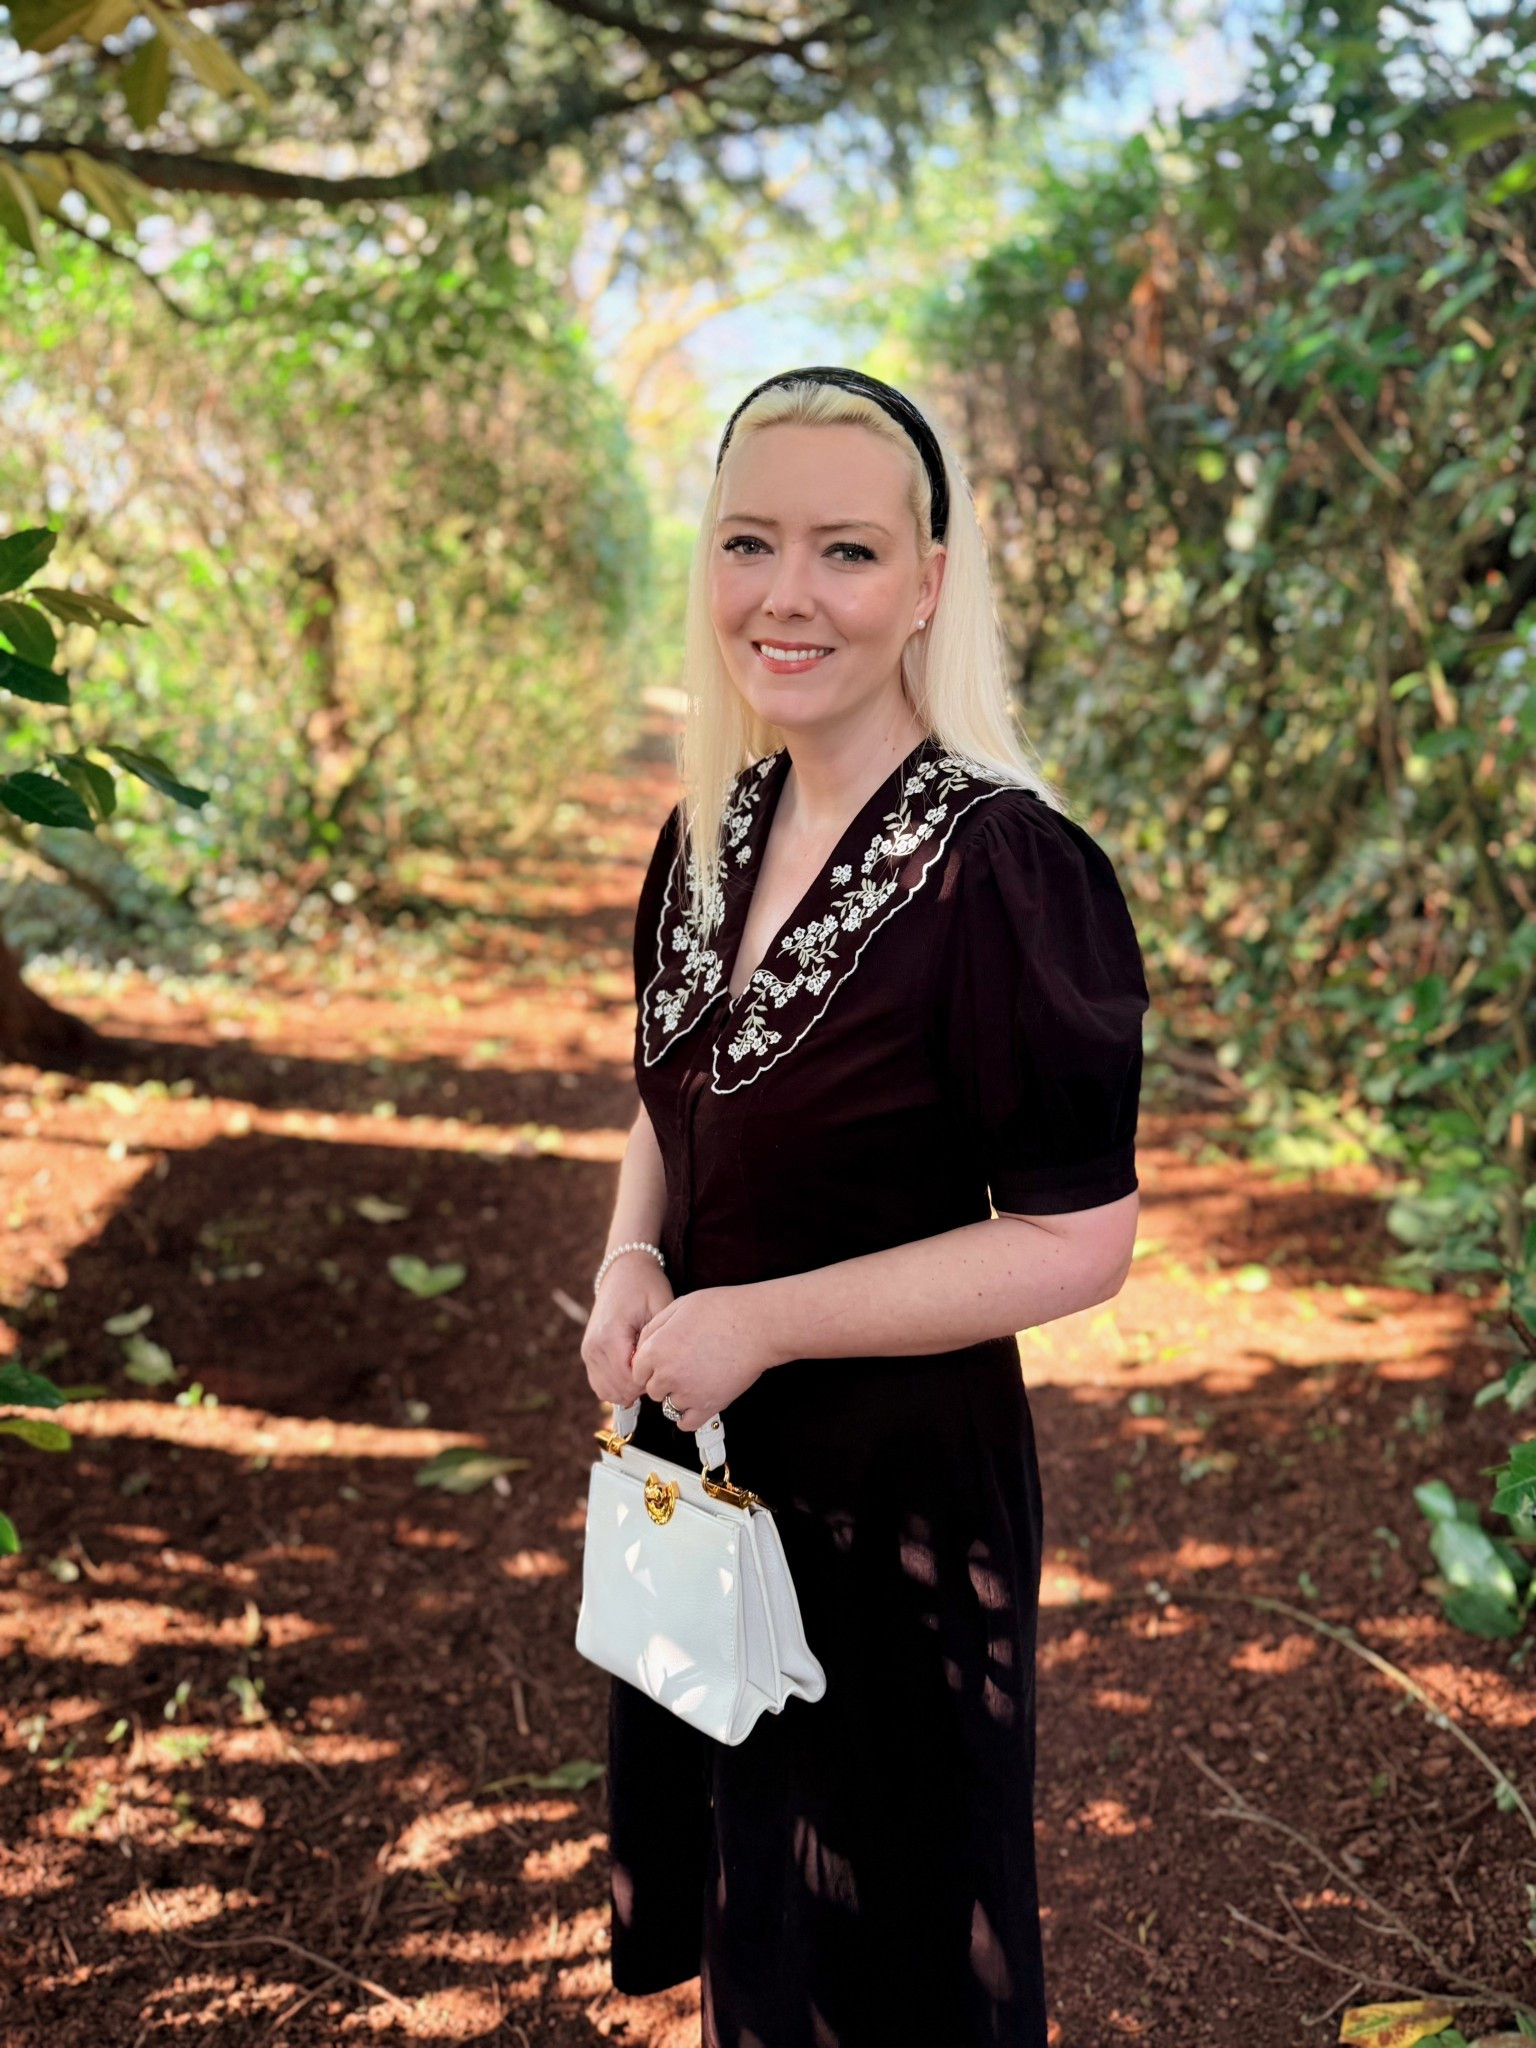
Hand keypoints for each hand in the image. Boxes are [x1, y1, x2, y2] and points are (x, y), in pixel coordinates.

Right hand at [581, 1252, 673, 1407]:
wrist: (623, 1269)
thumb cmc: (647, 1285)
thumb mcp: (661, 1307)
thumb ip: (659, 1342)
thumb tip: (656, 1372)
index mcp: (609, 1337)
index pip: (630, 1382)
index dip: (651, 1380)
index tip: (663, 1362)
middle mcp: (592, 1347)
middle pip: (618, 1391)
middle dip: (641, 1386)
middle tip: (657, 1364)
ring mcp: (587, 1352)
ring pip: (607, 1392)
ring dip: (629, 1388)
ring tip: (646, 1365)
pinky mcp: (587, 1353)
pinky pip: (600, 1385)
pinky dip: (618, 1384)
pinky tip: (634, 1368)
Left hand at [629, 1286, 778, 1432]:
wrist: (756, 1325)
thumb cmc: (723, 1310)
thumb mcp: (679, 1306)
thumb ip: (655, 1328)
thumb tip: (643, 1345)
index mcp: (656, 1350)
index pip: (637, 1371)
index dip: (650, 1366)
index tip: (661, 1363)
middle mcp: (668, 1374)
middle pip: (652, 1390)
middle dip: (663, 1381)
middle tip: (683, 1367)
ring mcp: (687, 1393)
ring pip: (669, 1406)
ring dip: (678, 1396)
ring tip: (696, 1378)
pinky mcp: (708, 1406)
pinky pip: (686, 1423)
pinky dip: (689, 1415)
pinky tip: (698, 1400)